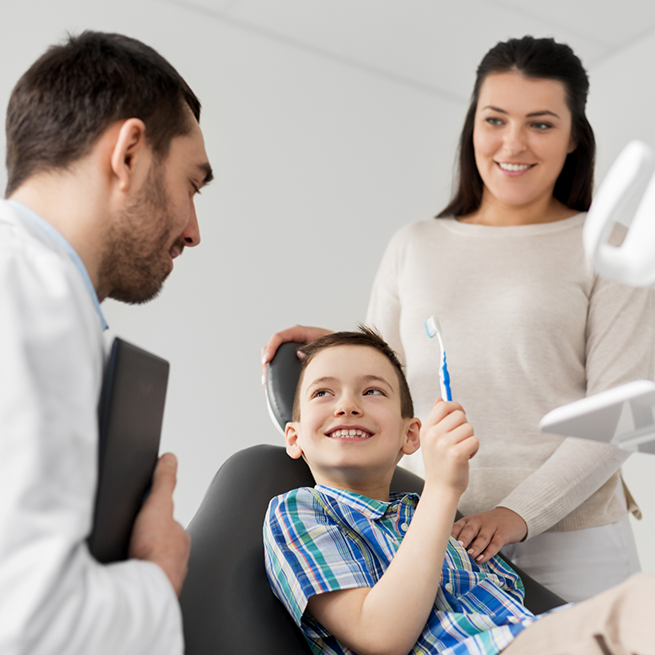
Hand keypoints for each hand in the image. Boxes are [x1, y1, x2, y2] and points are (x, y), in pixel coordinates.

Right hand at [129, 453, 190, 595]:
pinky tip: (122, 576)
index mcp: (179, 537)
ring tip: (124, 557)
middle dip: (145, 540)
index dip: (152, 517)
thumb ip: (164, 482)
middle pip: (159, 544)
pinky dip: (133, 578)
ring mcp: (165, 577)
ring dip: (140, 561)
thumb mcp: (158, 505)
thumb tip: (169, 458)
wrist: (144, 590)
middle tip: (129, 539)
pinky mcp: (150, 594)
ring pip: (151, 564)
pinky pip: (141, 582)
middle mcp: (176, 559)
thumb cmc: (154, 551)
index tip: (141, 519)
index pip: (167, 522)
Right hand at [261, 324, 331, 381]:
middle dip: (266, 360)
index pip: (280, 336)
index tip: (267, 360)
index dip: (271, 347)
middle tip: (265, 377)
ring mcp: (293, 347)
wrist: (343, 353)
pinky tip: (273, 381)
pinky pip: (279, 360)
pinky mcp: (293, 356)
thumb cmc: (337, 349)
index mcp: (302, 332)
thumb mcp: (327, 347)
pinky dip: (274, 370)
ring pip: (273, 353)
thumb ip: (314, 348)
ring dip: (268, 366)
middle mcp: (295, 338)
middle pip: (272, 345)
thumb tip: (299, 353)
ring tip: (267, 381)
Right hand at [420, 399, 478, 496]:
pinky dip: (474, 449)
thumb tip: (440, 399)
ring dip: (470, 439)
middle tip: (459, 440)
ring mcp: (444, 444)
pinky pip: (474, 440)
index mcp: (426, 429)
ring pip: (469, 428)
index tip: (460, 413)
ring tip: (461, 450)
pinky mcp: (456, 454)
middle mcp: (433, 435)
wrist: (440, 489)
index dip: (455, 407)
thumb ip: (436, 419)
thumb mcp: (431, 439)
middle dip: (464, 426)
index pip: (443, 406)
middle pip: (459, 415)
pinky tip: (466, 457)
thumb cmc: (439, 464)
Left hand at [451, 507, 526, 564]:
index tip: (443, 544)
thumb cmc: (488, 525)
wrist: (512, 516)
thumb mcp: (475, 526)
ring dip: (475, 547)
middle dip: (462, 539)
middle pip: (469, 530)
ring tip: (470, 555)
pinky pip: (495, 544)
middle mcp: (478, 522)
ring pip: (482, 537)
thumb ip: (465, 536)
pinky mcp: (502, 534)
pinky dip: (488, 552)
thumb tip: (452, 553)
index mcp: (469, 520)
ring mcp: (490, 528)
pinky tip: (482, 559)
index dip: (450, 536)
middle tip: (457, 547)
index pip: (457, 526)